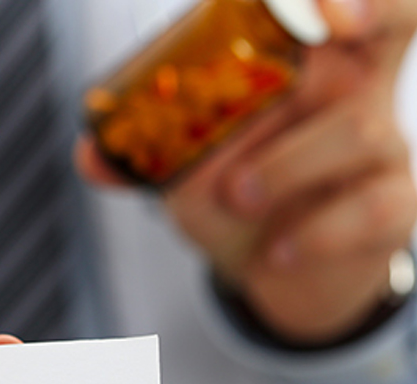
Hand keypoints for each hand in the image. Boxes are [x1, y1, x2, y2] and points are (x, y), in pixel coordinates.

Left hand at [79, 0, 416, 343]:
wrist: (276, 264)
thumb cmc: (237, 192)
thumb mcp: (183, 168)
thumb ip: (141, 155)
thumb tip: (90, 155)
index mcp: (300, 58)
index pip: (329, 2)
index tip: (291, 0)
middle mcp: (351, 86)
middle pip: (392, 19)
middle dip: (367, 6)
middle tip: (334, 25)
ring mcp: (381, 142)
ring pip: (357, 128)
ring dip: (284, 165)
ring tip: (236, 197)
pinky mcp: (394, 203)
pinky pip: (370, 208)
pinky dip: (316, 233)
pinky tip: (277, 251)